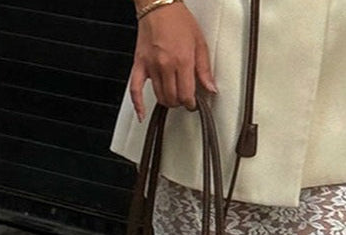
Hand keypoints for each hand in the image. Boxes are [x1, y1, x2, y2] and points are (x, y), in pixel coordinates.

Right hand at [129, 4, 216, 120]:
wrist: (158, 4)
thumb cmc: (178, 19)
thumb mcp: (199, 42)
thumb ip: (205, 69)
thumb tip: (211, 88)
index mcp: (182, 61)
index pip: (187, 95)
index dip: (191, 103)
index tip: (193, 103)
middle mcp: (166, 65)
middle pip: (173, 98)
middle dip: (180, 103)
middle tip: (184, 99)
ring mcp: (151, 66)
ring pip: (159, 96)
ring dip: (167, 101)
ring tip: (173, 97)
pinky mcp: (139, 64)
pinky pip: (135, 88)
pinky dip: (138, 104)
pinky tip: (142, 114)